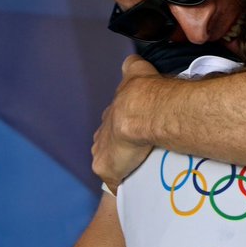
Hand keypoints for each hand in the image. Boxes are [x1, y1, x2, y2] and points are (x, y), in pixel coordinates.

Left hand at [92, 55, 158, 189]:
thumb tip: (131, 60)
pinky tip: (136, 186)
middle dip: (119, 149)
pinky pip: (116, 182)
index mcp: (110, 115)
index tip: (132, 133)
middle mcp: (101, 134)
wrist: (141, 112)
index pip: (112, 124)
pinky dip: (124, 184)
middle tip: (138, 153)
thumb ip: (132, 66)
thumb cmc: (144, 92)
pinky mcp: (106, 170)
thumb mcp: (136, 71)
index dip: (122, 129)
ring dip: (121, 167)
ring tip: (140, 170)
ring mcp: (101, 153)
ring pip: (110, 163)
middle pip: (108, 145)